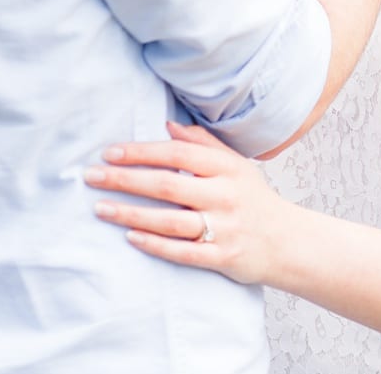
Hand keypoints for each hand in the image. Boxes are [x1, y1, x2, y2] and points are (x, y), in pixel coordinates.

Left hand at [84, 121, 287, 284]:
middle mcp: (225, 195)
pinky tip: (130, 238)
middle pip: (168, 185)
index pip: (178, 153)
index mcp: (228, 168)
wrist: (288, 242)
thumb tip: (168, 125)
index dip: (142, 152)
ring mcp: (224, 227)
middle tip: (91, 177)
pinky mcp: (223, 256)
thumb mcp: (237, 165)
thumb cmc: (256, 199)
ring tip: (101, 209)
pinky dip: (155, 244)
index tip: (110, 152)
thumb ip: (204, 144)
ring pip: (170, 221)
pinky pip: (183, 251)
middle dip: (126, 180)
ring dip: (132, 214)